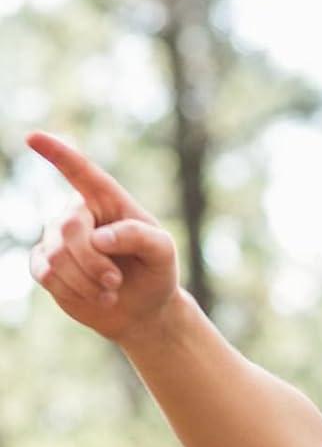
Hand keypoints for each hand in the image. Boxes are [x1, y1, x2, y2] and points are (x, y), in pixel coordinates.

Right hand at [27, 131, 179, 342]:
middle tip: (115, 281)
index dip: (57, 154)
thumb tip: (98, 238)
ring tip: (111, 291)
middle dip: (93, 261)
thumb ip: (138, 236)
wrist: (145, 309)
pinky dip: (74, 292)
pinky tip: (95, 297)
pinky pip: (46, 274)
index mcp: (106, 200)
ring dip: (87, 282)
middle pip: (67, 228)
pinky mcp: (46, 264)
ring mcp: (57, 238)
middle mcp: (77, 213)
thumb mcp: (162, 252)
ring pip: (56, 256)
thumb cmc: (155, 272)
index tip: (34, 137)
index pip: (80, 171)